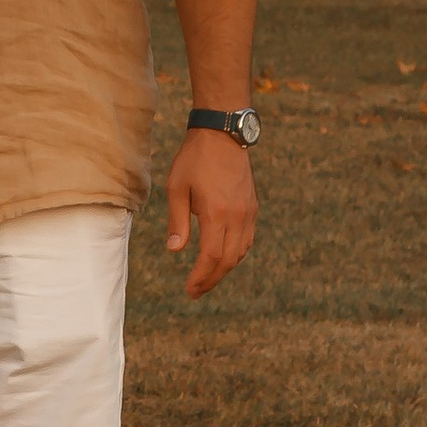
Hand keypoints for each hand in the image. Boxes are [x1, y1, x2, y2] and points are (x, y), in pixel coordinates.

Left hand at [165, 131, 255, 299]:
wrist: (222, 134)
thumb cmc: (194, 160)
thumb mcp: (177, 188)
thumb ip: (177, 221)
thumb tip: (175, 250)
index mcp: (217, 213)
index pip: (211, 256)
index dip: (201, 277)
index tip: (190, 290)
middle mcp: (237, 216)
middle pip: (228, 260)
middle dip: (212, 279)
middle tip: (195, 292)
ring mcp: (248, 212)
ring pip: (241, 252)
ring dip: (224, 268)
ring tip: (206, 277)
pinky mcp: (252, 206)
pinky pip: (247, 239)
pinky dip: (236, 253)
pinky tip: (222, 257)